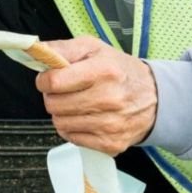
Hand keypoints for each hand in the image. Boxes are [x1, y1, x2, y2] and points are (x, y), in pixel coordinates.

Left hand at [35, 36, 157, 154]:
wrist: (154, 98)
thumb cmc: (120, 71)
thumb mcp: (94, 49)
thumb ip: (63, 48)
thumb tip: (36, 51)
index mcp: (104, 71)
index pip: (54, 82)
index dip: (45, 80)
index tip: (50, 79)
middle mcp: (109, 98)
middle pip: (54, 104)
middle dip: (54, 97)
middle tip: (66, 91)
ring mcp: (110, 124)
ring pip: (60, 123)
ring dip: (63, 113)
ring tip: (78, 104)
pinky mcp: (110, 143)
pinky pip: (72, 138)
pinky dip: (73, 129)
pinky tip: (86, 118)